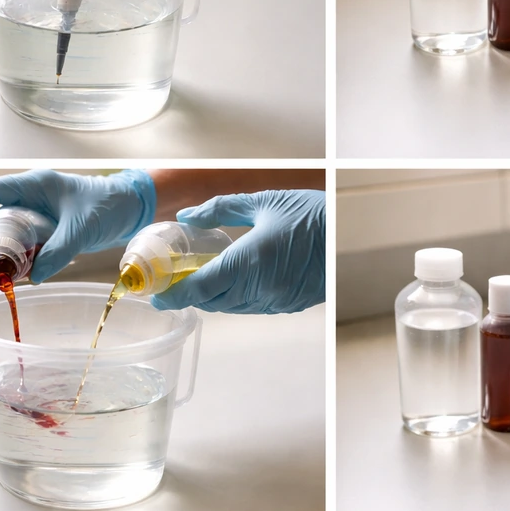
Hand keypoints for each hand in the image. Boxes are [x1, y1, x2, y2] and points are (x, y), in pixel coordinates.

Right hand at [0, 169, 155, 282]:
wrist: (135, 209)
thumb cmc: (111, 205)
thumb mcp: (81, 229)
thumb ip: (58, 252)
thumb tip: (33, 277)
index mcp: (35, 184)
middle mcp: (33, 197)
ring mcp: (41, 213)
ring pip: (8, 231)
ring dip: (1, 253)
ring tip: (1, 276)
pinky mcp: (50, 229)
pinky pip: (26, 242)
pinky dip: (21, 258)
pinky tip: (23, 274)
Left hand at [150, 190, 325, 313]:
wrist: (351, 232)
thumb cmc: (311, 213)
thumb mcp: (262, 203)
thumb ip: (219, 210)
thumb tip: (187, 216)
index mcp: (249, 262)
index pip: (200, 288)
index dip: (174, 295)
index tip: (158, 295)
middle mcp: (260, 288)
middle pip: (212, 302)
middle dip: (192, 293)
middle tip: (178, 278)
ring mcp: (275, 300)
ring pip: (232, 307)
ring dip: (215, 296)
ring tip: (206, 275)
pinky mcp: (288, 305)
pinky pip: (253, 306)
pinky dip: (238, 296)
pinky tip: (238, 278)